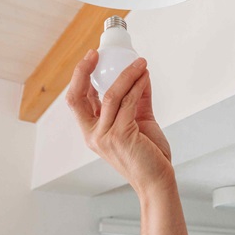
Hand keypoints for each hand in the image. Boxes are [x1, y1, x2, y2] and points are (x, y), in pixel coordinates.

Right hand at [66, 51, 173, 193]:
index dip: (80, 76)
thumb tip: (140, 75)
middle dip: (83, 71)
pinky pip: (129, 102)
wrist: (157, 180)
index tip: (91, 58)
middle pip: (77, 97)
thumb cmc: (148, 156)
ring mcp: (105, 136)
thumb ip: (137, 100)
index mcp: (92, 131)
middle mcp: (93, 134)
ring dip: (126, 74)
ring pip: (111, 95)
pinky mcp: (121, 135)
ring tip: (139, 63)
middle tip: (97, 54)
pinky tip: (144, 76)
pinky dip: (138, 86)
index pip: (76, 100)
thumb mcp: (138, 122)